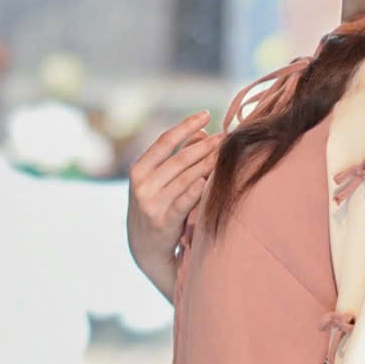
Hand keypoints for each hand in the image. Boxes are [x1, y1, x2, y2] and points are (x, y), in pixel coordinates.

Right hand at [127, 111, 219, 296]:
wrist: (144, 248)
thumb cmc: (156, 207)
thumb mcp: (158, 181)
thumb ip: (177, 156)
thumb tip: (201, 132)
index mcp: (139, 169)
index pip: (165, 141)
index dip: (186, 126)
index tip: (205, 114)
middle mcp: (142, 185)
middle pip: (180, 159)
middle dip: (205, 146)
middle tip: (225, 137)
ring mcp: (152, 204)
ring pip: (186, 178)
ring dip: (208, 165)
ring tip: (225, 154)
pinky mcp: (163, 222)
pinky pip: (183, 202)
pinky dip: (195, 190)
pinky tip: (208, 179)